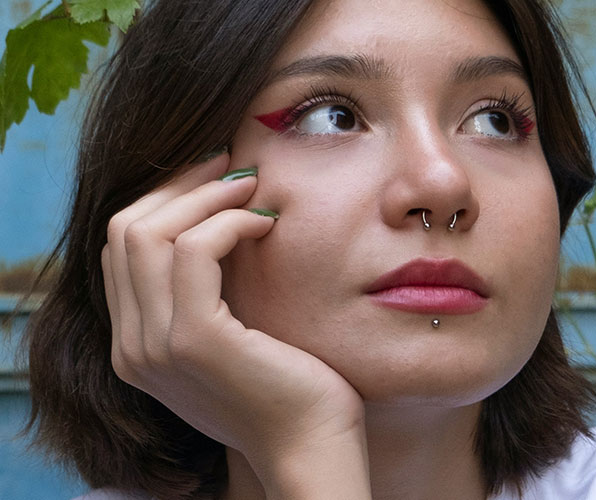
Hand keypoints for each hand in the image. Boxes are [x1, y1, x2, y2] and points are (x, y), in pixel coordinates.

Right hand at [101, 154, 370, 497]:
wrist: (311, 443)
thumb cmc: (283, 383)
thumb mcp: (227, 334)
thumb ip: (200, 291)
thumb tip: (213, 214)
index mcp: (135, 343)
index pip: (120, 248)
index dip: (164, 200)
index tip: (213, 177)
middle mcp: (131, 347)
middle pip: (125, 231)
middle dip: (180, 185)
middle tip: (233, 166)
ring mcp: (155, 346)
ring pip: (151, 233)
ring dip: (207, 197)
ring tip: (253, 189)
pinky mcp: (195, 340)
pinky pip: (196, 251)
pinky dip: (230, 223)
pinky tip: (266, 224)